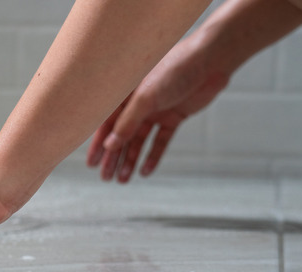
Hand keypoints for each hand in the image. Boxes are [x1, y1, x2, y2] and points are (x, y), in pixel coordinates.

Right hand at [86, 34, 229, 182]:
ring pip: (139, 141)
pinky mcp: (173, 117)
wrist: (210, 61)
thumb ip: (127, 123)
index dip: (98, 144)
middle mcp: (138, 103)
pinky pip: (160, 141)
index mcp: (125, 94)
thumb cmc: (174, 70)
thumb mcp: (146, 97)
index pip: (106, 123)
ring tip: (123, 180)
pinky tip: (145, 172)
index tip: (91, 164)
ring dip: (130, 160)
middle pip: (121, 135)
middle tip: (105, 178)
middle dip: (113, 157)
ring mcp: (156, 111)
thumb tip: (110, 145)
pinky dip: (153, 156)